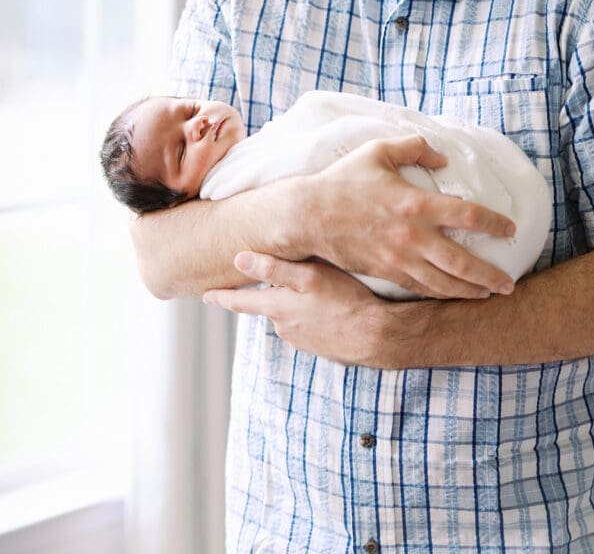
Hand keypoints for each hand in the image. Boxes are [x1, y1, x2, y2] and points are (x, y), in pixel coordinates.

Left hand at [202, 252, 395, 364]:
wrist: (376, 336)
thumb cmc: (345, 300)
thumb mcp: (310, 277)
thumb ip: (274, 268)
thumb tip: (239, 258)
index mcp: (278, 309)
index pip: (240, 303)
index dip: (221, 297)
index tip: (205, 295)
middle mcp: (284, 327)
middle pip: (269, 306)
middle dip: (268, 295)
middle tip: (270, 284)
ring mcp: (302, 340)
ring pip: (290, 315)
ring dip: (295, 304)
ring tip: (315, 290)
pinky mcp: (319, 346)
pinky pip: (307, 326)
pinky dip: (312, 316)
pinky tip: (329, 307)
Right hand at [299, 134, 516, 299]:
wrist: (308, 215)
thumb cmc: (344, 180)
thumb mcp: (378, 151)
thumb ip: (414, 147)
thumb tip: (441, 157)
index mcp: (416, 203)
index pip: (468, 215)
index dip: (494, 223)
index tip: (510, 228)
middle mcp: (412, 236)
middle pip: (462, 262)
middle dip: (490, 275)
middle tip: (509, 283)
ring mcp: (399, 259)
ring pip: (443, 283)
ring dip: (469, 290)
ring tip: (489, 294)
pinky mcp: (385, 272)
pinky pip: (420, 288)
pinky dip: (440, 295)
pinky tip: (453, 296)